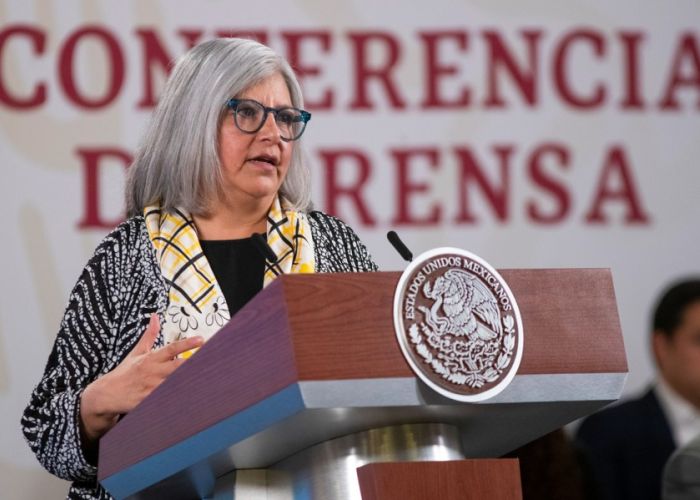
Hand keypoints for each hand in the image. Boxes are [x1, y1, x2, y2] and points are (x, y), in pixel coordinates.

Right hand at [79, 314, 202, 443]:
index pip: (171, 348)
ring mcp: (151, 388)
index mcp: (151, 358)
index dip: (187, 344)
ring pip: (174, 384)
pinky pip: (167, 400)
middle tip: (211, 359)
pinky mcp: (149, 402)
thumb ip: (149, 335)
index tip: (201, 340)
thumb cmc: (125, 372)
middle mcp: (153, 372)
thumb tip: (155, 316)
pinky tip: (193, 397)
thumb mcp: (137, 351)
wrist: (107, 394)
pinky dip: (178, 398)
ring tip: (208, 377)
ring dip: (189, 381)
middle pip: (178, 367)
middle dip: (193, 364)